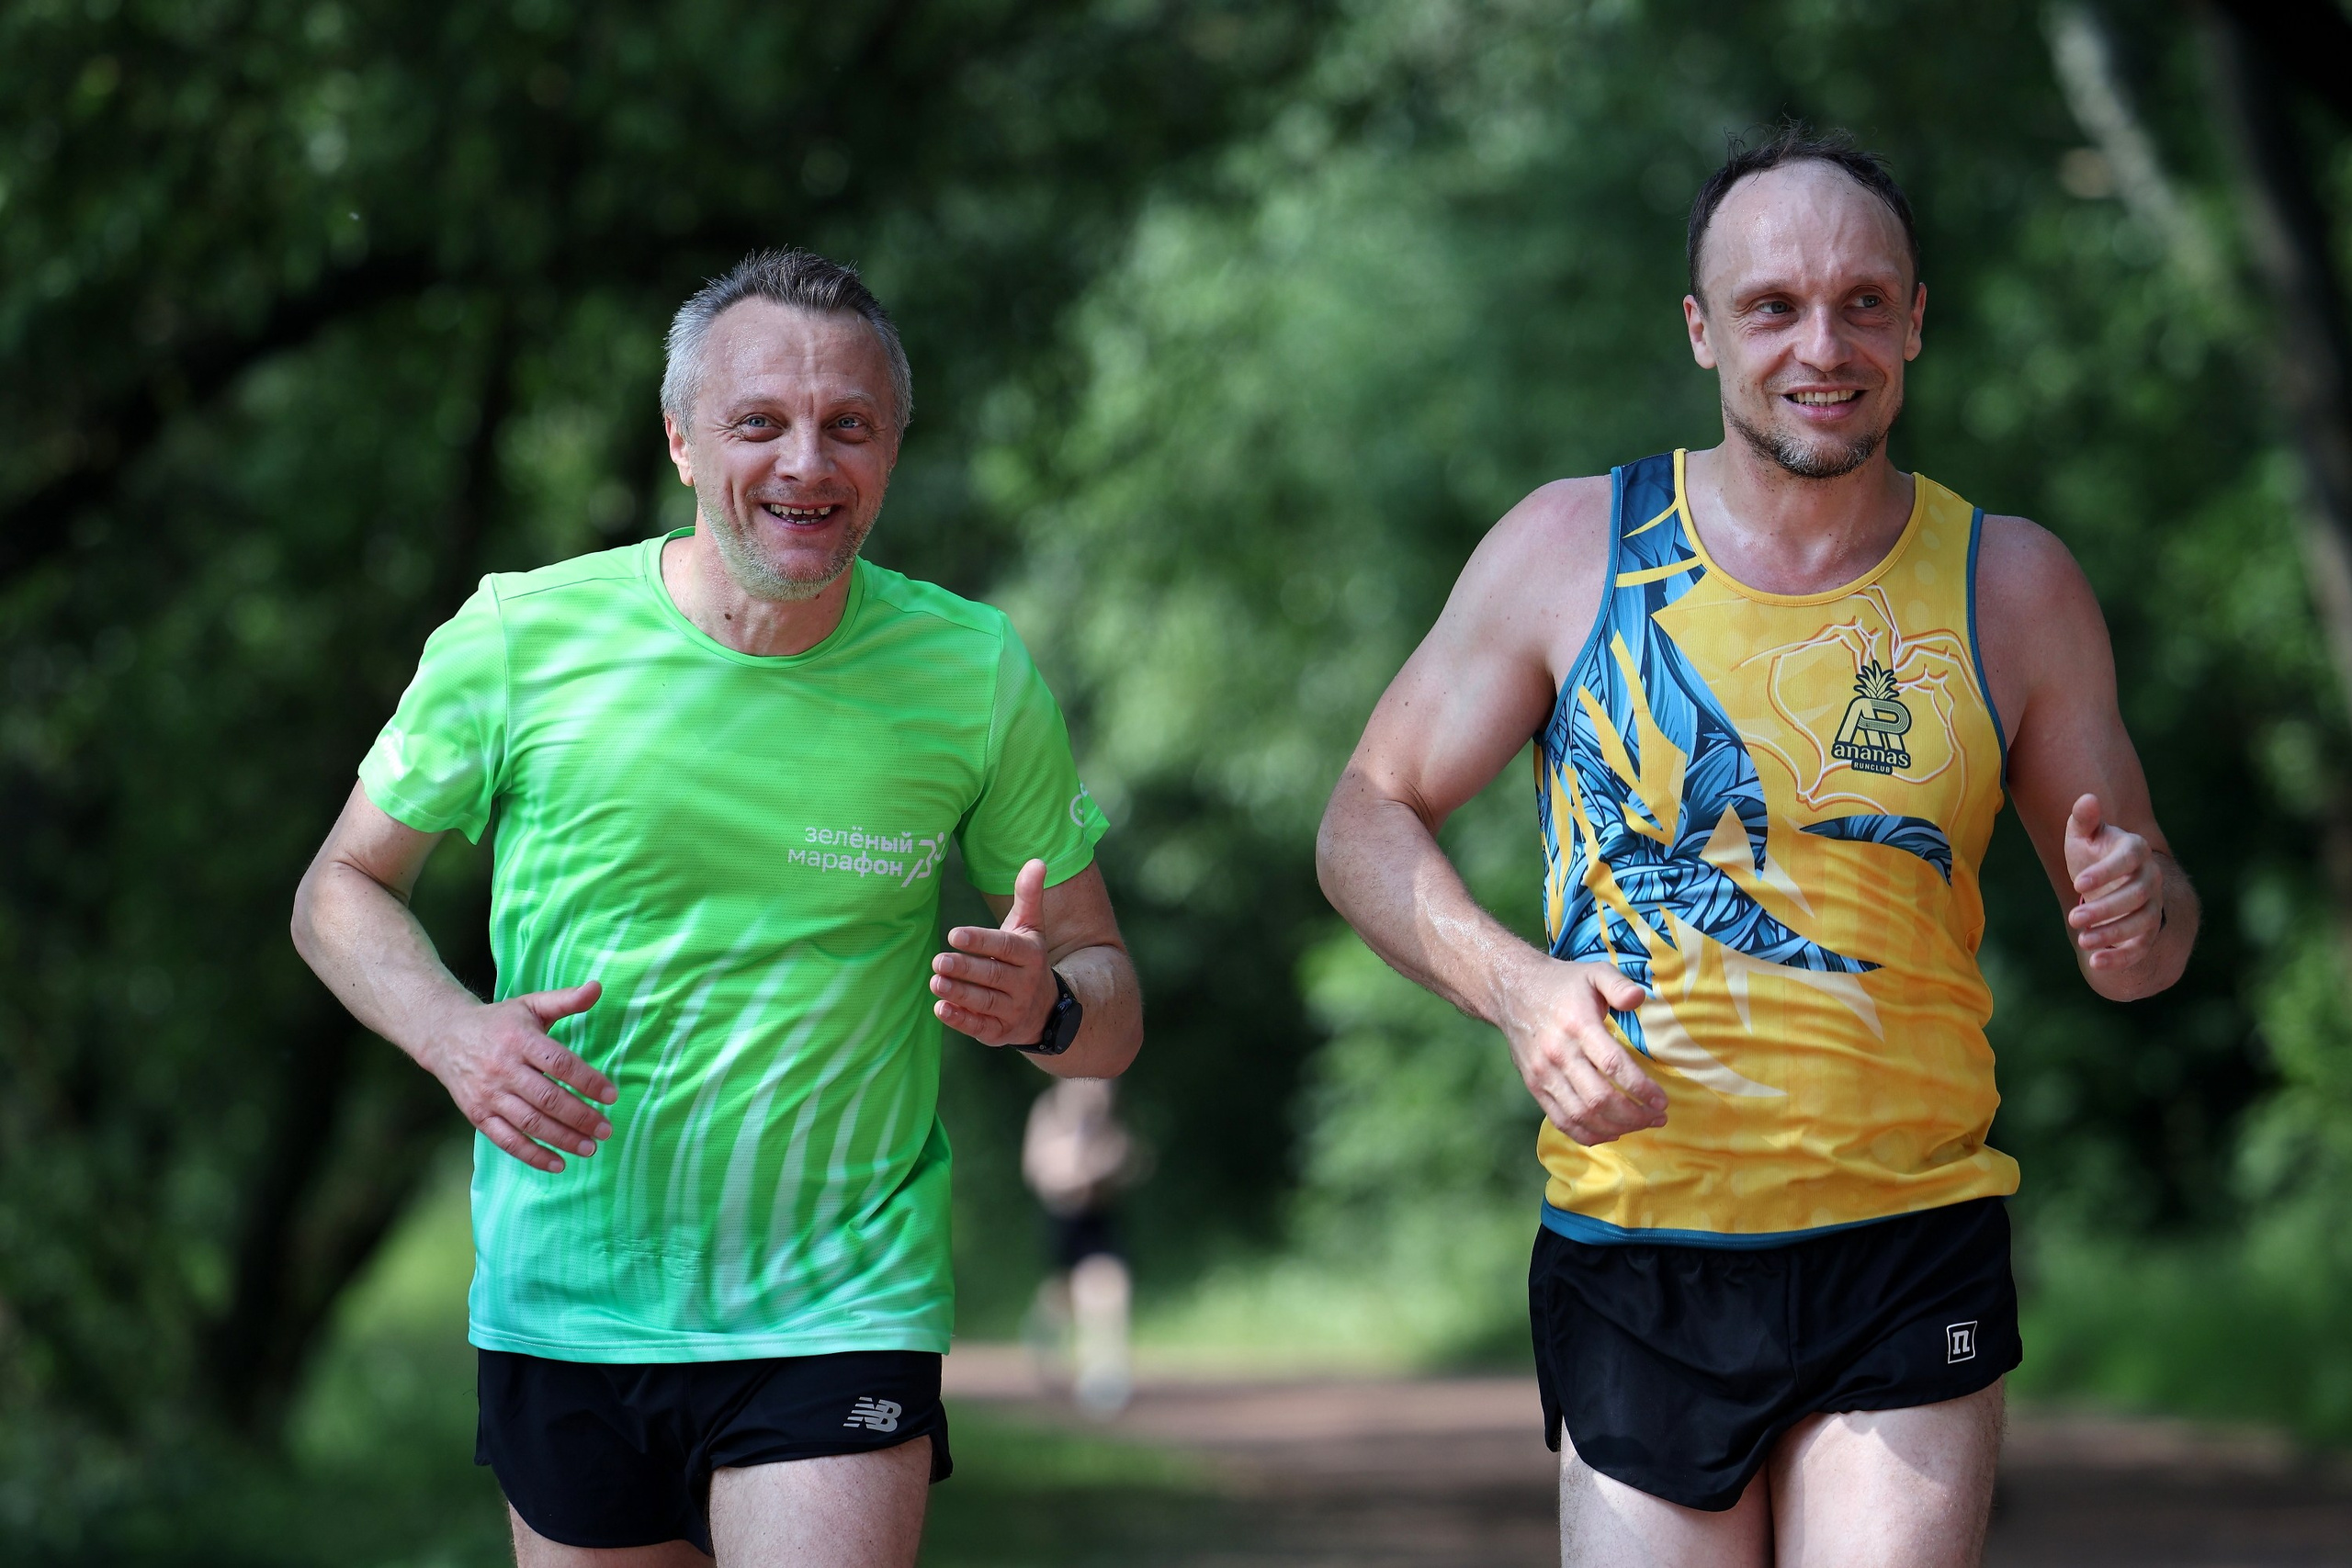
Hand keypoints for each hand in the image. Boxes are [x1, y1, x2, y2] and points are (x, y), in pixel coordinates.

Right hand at [422, 981, 616, 1171]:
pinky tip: (558, 1164)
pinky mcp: (477, 1114)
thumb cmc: (499, 1022)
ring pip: (529, 1122)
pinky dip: (532, 1155)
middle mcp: (503, 1068)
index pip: (559, 1063)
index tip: (611, 1095)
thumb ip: (565, 999)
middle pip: (547, 1098)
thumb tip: (598, 986)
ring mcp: (488, 1094)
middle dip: (580, 1116)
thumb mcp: (531, 1005)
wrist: (444, 1036)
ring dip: (562, 1138)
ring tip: (590, 1148)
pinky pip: (506, 1140)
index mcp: (519, 1039)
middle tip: (607, 1129)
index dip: (587, 1080)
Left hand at [932, 859, 1058, 1046]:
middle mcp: (1024, 984)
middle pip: (993, 975)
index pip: (1005, 947)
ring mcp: (1013, 1010)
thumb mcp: (1030, 928)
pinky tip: (941, 1009)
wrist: (1047, 1011)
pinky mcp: (1000, 1032)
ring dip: (960, 994)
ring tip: (935, 982)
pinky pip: (981, 1027)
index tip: (954, 934)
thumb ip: (1028, 896)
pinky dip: (961, 1021)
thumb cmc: (1027, 960)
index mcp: (1030, 955)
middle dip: (965, 968)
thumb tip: (1037, 861)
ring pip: (986, 1002)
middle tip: (938, 960)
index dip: (981, 941)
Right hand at [1498, 957, 1666, 1145]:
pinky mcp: (1534, 1086)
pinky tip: (1611, 1132)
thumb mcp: (1593, 972)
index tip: (1662, 1102)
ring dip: (1616, 1127)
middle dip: (1635, 1115)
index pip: (1613, 1065)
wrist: (1511, 990)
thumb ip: (1619, 985)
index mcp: (1577, 1025)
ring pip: (1582, 1115)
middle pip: (1599, 1098)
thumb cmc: (1561, 983)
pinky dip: (1588, 1135)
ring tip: (1641, 1125)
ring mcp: (1543, 1073)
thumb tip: (1639, 999)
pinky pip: (1561, 1121)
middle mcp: (1558, 1053)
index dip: (1641, 1089)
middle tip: (1658, 1118)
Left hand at [2064, 794, 2161, 970]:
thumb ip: (2084, 819)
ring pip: (2141, 923)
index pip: (2129, 858)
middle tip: (2073, 918)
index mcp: (2135, 850)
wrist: (2105, 881)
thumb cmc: (2092, 852)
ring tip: (2082, 941)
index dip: (2106, 871)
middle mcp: (2150, 878)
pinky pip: (2141, 947)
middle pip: (2136, 895)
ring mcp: (2152, 906)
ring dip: (2112, 934)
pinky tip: (2096, 963)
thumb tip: (2087, 799)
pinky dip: (2121, 957)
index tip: (2077, 883)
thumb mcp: (2083, 835)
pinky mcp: (2147, 932)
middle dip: (2105, 908)